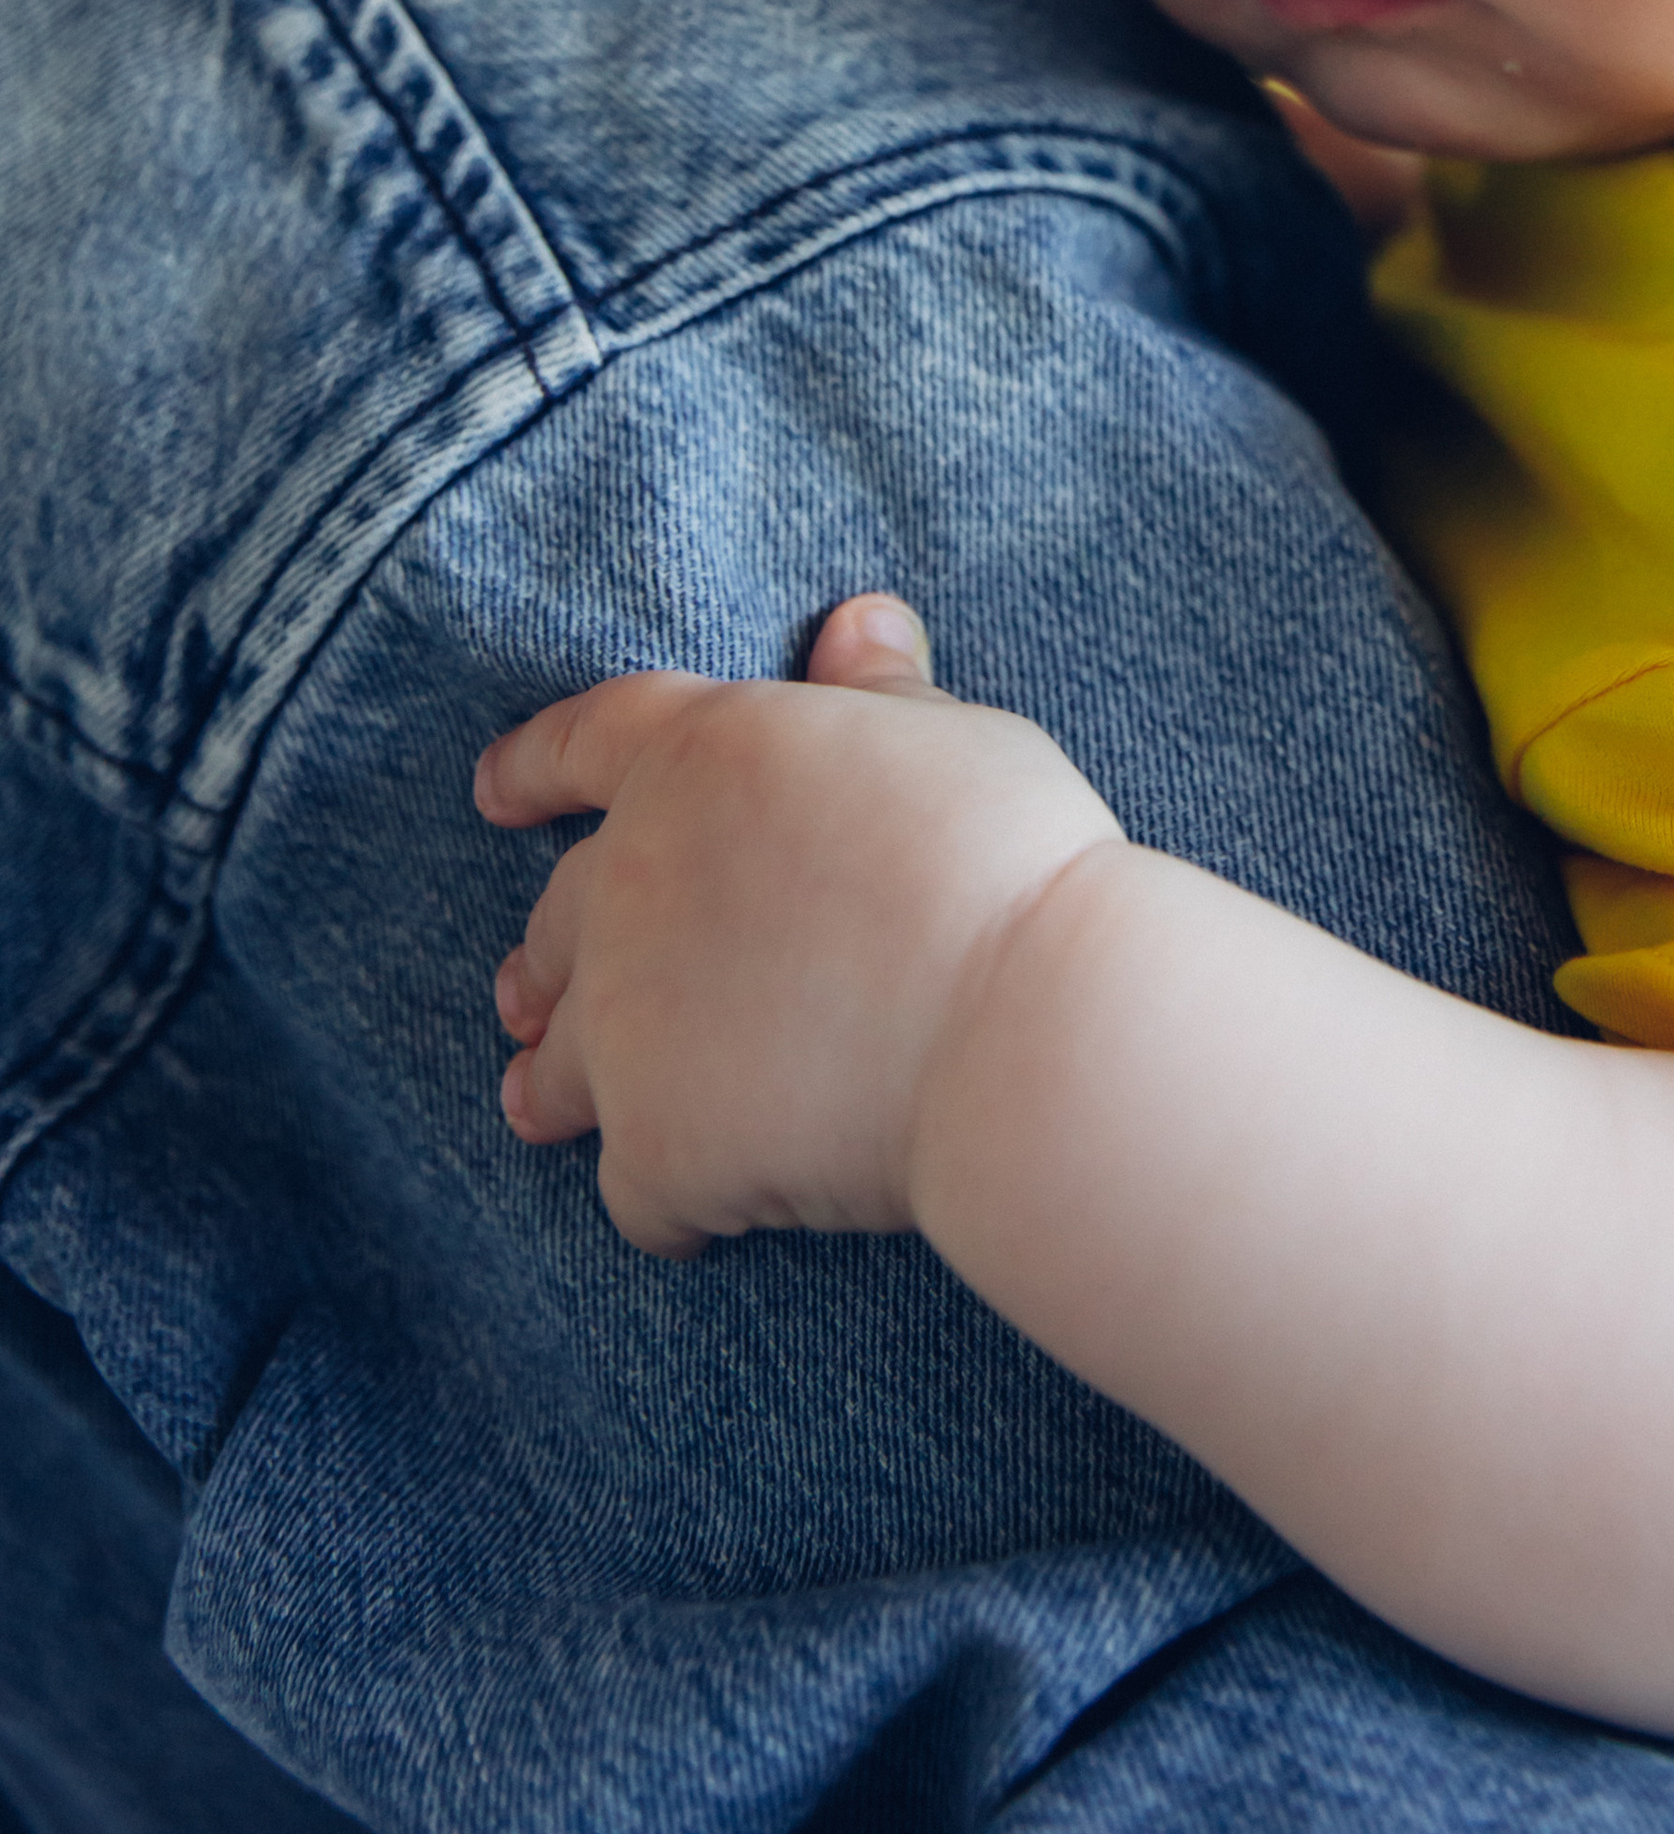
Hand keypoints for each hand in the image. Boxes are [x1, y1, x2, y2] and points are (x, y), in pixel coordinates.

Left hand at [474, 598, 1125, 1256]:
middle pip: (562, 921)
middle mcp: (633, 883)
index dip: (534, 764)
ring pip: (560, 1064)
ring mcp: (628, 1024)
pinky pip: (636, 1190)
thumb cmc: (1003, 860)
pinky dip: (669, 1197)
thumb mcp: (951, 740)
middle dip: (547, 957)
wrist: (1020, 1023)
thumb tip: (855, 624)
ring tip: (541, 1104)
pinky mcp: (655, 1149)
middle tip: (528, 991)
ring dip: (554, 1081)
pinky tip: (706, 1209)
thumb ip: (879, 694)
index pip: (586, 740)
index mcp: (697, 761)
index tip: (493, 789)